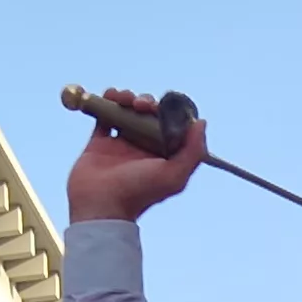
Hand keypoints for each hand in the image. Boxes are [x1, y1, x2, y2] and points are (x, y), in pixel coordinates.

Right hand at [64, 89, 204, 223]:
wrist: (101, 205)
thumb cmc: (138, 193)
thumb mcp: (174, 176)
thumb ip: (192, 152)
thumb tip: (201, 123)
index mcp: (162, 155)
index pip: (170, 125)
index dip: (169, 111)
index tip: (164, 105)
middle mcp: (143, 149)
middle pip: (148, 115)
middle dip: (147, 102)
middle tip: (142, 104)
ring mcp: (121, 144)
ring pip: (128, 112)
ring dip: (128, 98)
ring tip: (124, 99)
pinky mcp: (100, 142)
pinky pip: (105, 116)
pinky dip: (107, 102)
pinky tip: (111, 95)